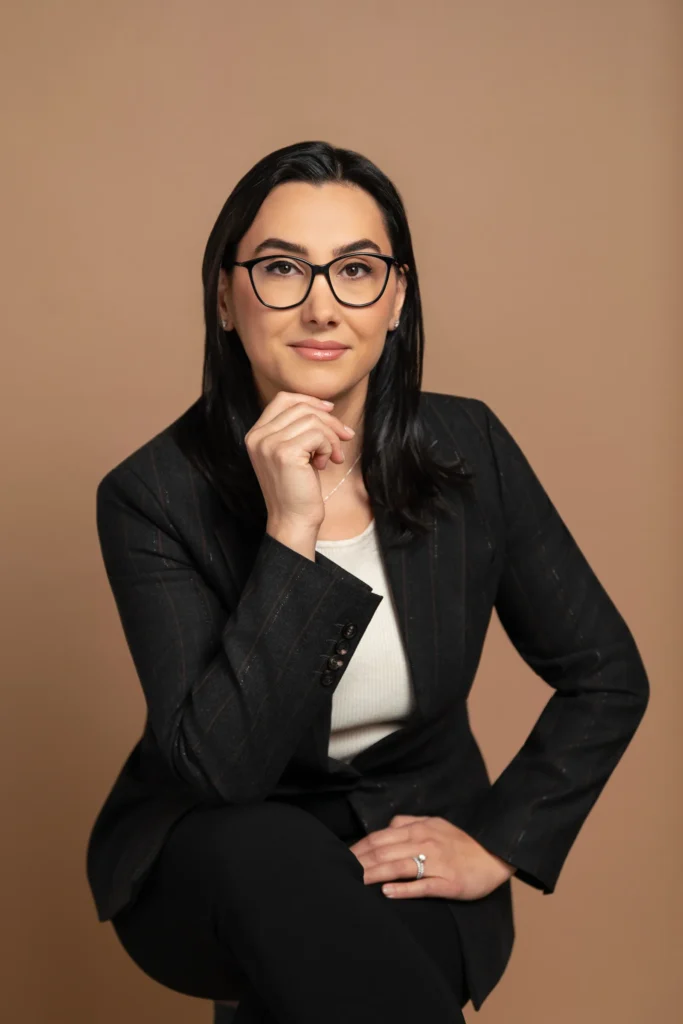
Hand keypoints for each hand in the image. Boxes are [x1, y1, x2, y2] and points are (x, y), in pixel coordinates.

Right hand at [245, 391, 355, 527]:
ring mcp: (269, 444)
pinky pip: (318, 435)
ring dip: (331, 438)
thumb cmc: (298, 488)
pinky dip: (329, 447)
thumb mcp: (294, 453)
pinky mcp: (284, 453)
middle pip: (301, 407)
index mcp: (256, 434)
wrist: (293, 520)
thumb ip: (299, 429)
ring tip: (332, 458)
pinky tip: (324, 465)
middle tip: (345, 438)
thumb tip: (326, 406)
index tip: (330, 410)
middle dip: (329, 421)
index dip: (309, 400)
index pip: (283, 399)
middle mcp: (258, 436)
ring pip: (312, 420)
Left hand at [347, 814, 516, 899]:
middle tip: (339, 872)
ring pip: (399, 866)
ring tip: (356, 881)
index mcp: (419, 829)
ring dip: (375, 874)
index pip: (380, 837)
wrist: (496, 853)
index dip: (359, 847)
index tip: (342, 857)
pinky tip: (387, 892)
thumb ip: (409, 823)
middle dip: (360, 862)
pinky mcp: (448, 882)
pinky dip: (403, 889)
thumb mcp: (435, 823)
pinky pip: (423, 886)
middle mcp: (424, 843)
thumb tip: (387, 826)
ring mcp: (436, 863)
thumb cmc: (462, 841)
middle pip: (385, 851)